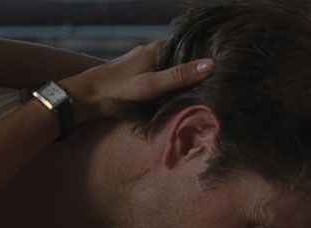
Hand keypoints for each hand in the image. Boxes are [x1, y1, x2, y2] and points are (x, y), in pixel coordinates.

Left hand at [59, 39, 212, 124]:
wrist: (82, 99)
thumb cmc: (114, 91)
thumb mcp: (149, 86)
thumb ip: (178, 77)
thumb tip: (211, 65)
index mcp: (157, 49)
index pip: (191, 44)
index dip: (208, 52)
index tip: (228, 62)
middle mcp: (152, 52)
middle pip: (182, 55)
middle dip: (198, 65)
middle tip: (222, 78)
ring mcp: (144, 63)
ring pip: (171, 66)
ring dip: (185, 75)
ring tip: (207, 87)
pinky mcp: (137, 76)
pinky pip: (161, 75)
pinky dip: (172, 82)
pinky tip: (179, 93)